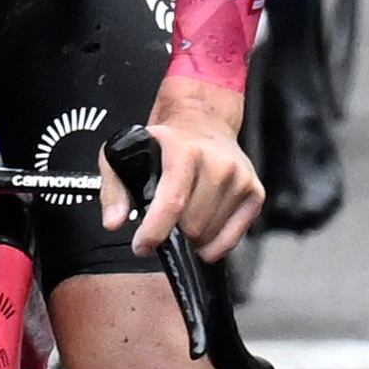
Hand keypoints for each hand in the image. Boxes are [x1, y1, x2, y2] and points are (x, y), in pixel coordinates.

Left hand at [114, 81, 259, 259]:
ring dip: (192, 240)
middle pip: (192, 226)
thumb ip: (114, 188)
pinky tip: (201, 235)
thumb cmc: (163, 142)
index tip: (142, 247)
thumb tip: (114, 222)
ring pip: (211, 234)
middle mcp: (219, 165)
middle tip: (162, 226)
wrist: (204, 121)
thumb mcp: (126, 152)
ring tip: (181, 222)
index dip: (155, 231)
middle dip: (172, 234)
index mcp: (185, 152)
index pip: (173, 202)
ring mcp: (241, 179)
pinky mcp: (255, 193)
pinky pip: (233, 238)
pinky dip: (214, 245)